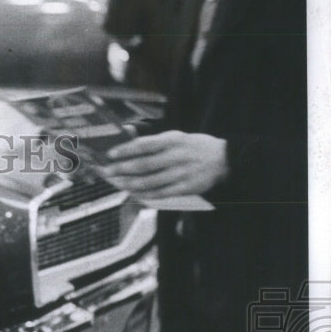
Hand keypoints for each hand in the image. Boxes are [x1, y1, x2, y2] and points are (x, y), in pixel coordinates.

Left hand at [98, 131, 228, 197]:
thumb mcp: (177, 136)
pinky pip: (161, 193)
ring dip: (129, 184)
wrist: (224, 159)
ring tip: (116, 183)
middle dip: (121, 169)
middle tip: (106, 172)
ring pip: (150, 182)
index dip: (126, 150)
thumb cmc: (193, 147)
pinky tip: (133, 193)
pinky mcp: (187, 188)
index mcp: (174, 140)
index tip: (110, 154)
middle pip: (144, 165)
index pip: (145, 145)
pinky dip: (145, 194)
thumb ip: (154, 140)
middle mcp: (177, 156)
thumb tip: (128, 136)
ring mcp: (182, 173)